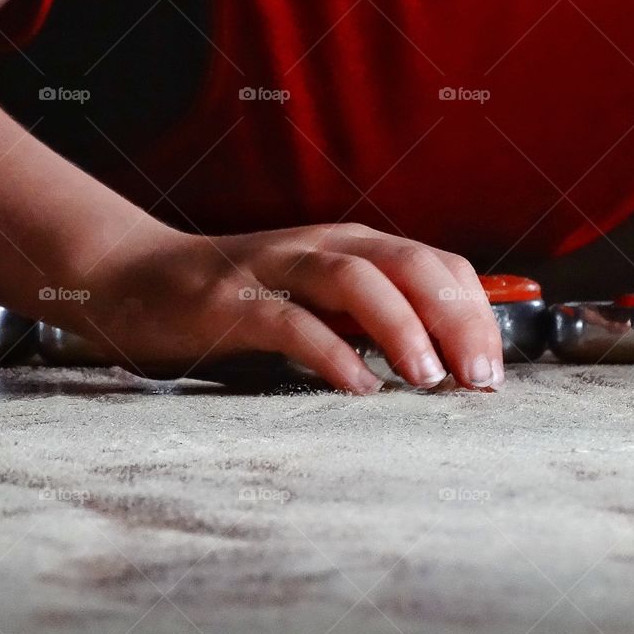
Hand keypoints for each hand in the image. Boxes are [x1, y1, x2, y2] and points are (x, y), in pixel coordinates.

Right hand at [61, 222, 504, 393]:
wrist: (140, 278)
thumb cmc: (248, 299)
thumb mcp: (323, 298)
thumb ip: (375, 317)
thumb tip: (446, 363)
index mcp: (355, 245)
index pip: (438, 265)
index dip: (475, 313)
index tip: (493, 371)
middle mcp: (324, 246)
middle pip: (409, 266)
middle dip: (455, 320)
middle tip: (477, 379)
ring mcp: (276, 269)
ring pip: (356, 281)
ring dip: (402, 328)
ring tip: (430, 380)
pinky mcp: (231, 302)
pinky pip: (291, 322)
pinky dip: (332, 354)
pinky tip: (359, 388)